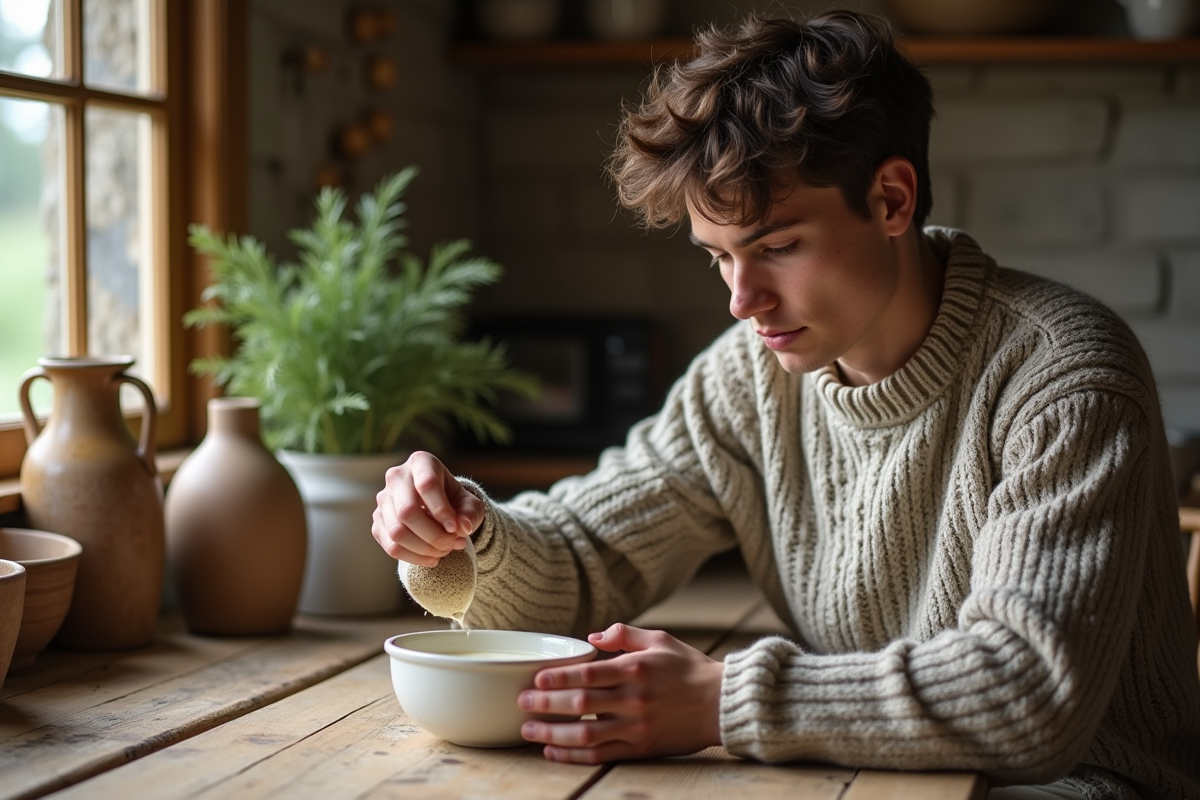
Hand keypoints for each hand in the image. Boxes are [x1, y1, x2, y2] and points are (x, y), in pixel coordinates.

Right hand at [372, 451, 485, 566]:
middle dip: (434, 535)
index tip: (456, 529)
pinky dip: (414, 558)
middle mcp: (396, 477)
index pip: (426, 485)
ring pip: (397, 532)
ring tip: (445, 551)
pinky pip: (391, 546)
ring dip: (424, 549)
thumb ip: (471, 513)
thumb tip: (463, 527)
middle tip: (454, 543)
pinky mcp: (377, 522)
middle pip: (407, 511)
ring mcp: (383, 500)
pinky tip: (432, 558)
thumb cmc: (454, 501)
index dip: (442, 511)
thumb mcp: (470, 503)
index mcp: (421, 462)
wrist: (437, 507)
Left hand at [518, 624, 723, 763]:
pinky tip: (553, 750)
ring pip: (586, 735)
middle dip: (545, 705)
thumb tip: (592, 635)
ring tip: (528, 730)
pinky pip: (601, 755)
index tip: (535, 680)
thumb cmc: (689, 667)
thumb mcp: (659, 639)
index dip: (558, 678)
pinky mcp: (641, 748)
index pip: (587, 674)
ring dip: (552, 734)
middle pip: (580, 705)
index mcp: (635, 669)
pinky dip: (573, 755)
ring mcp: (637, 727)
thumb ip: (624, 635)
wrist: (721, 703)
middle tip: (522, 703)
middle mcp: (633, 699)